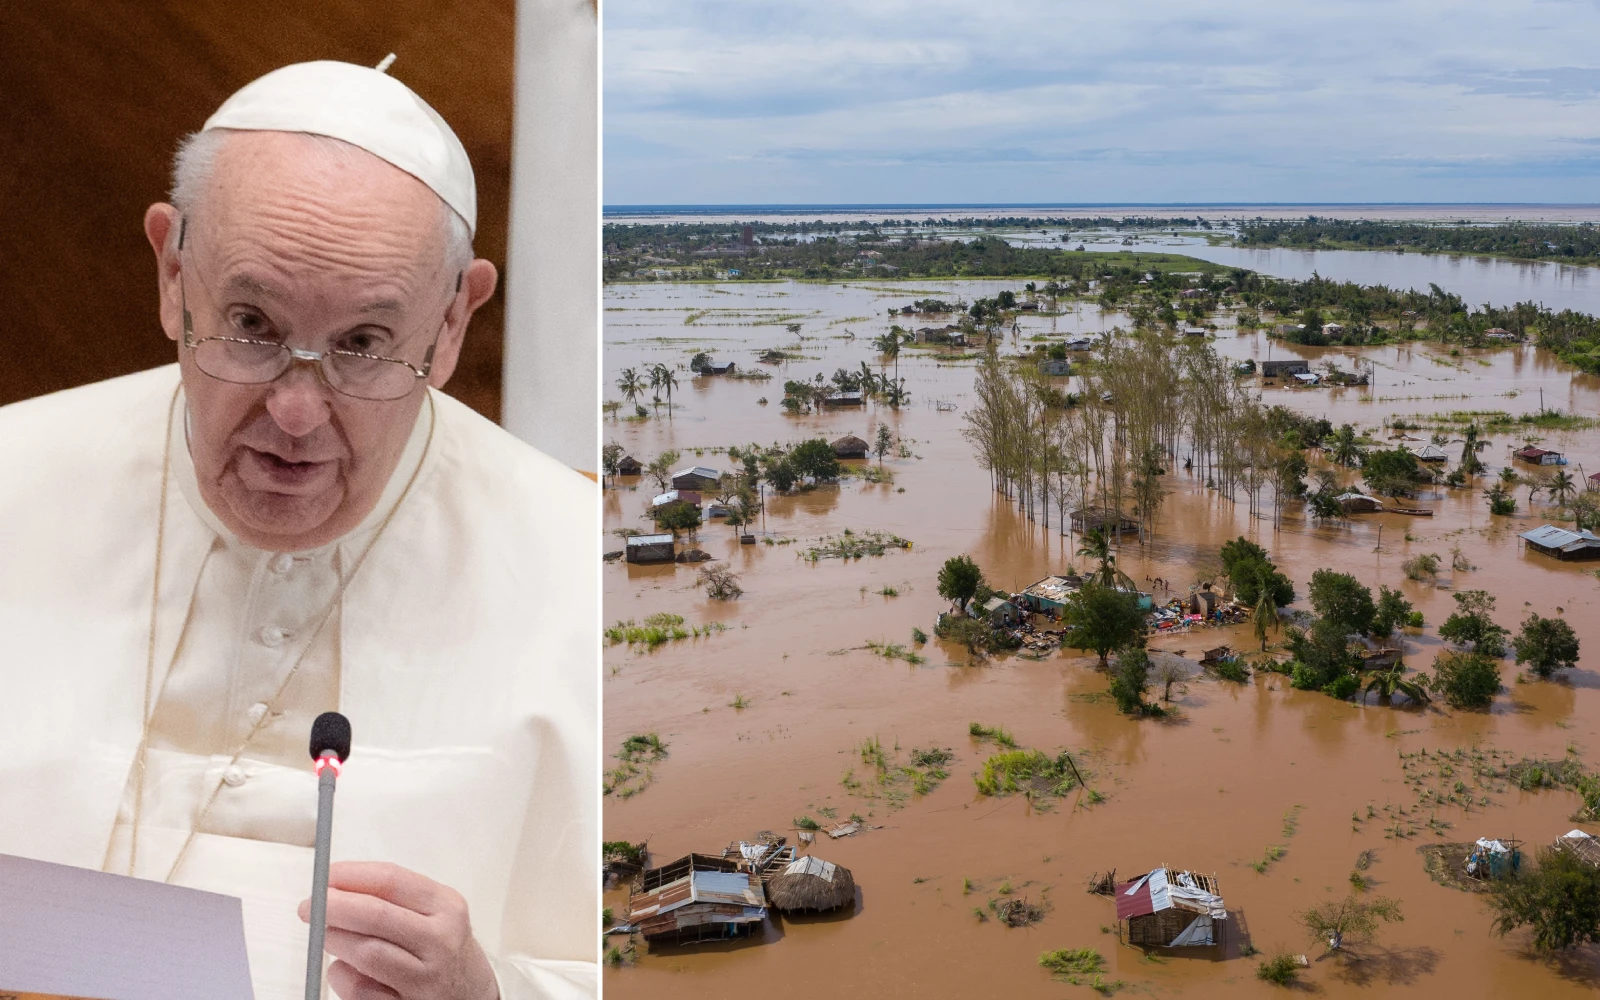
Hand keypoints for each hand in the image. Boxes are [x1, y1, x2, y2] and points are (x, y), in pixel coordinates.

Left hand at [298, 860, 499, 999]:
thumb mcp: (436, 912)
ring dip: (336, 941)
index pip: (391, 880)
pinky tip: (345, 968)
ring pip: (366, 953)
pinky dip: (343, 976)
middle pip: (376, 915)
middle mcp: (440, 941)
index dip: (351, 875)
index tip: (326, 876)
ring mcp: (426, 978)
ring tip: (327, 935)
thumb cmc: (444, 947)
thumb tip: (337, 884)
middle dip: (333, 907)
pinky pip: (361, 991)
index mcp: (446, 907)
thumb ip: (393, 897)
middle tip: (310, 906)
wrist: (472, 993)